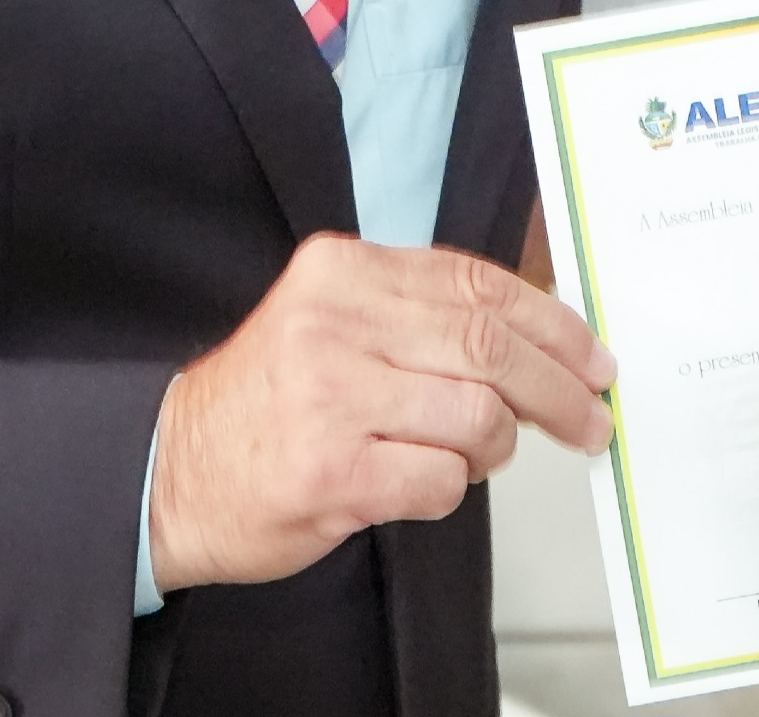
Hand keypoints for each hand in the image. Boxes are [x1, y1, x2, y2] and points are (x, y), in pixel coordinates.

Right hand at [146, 233, 614, 590]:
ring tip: (473, 454)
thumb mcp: (333, 321)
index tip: (589, 356)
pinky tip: (421, 481)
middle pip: (491, 347)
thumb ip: (422, 315)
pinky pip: (442, 480)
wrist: (169, 473)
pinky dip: (451, 488)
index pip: (478, 283)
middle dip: (557, 389)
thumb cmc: (265, 403)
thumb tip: (540, 336)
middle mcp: (336, 323)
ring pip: (479, 416)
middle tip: (587, 417)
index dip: (551, 323)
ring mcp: (332, 398)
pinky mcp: (333, 472)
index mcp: (342, 271)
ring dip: (494, 446)